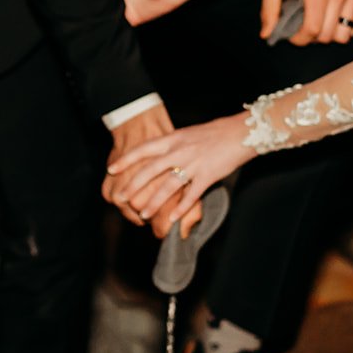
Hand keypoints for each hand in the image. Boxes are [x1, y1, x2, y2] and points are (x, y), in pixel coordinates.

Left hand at [106, 113, 247, 235]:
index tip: (112, 169)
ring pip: (168, 186)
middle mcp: (181, 150)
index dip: (127, 160)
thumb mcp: (188, 135)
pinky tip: (171, 220)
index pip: (144, 149)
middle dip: (133, 185)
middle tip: (121, 198)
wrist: (241, 133)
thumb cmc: (214, 134)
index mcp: (174, 138)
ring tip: (142, 214)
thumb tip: (157, 155)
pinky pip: (191, 195)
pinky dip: (180, 209)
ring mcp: (194, 163)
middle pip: (150, 170)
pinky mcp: (208, 175)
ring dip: (153, 202)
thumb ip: (173, 145)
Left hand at [260, 0, 352, 45]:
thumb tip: (267, 34)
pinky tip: (331, 19)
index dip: (300, 39)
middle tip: (305, 25)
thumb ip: (268, 10)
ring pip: (343, 36)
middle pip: (327, 36)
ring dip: (329, 35)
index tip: (294, 34)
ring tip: (319, 23)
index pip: (312, 29)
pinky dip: (342, 29)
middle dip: (313, 37)